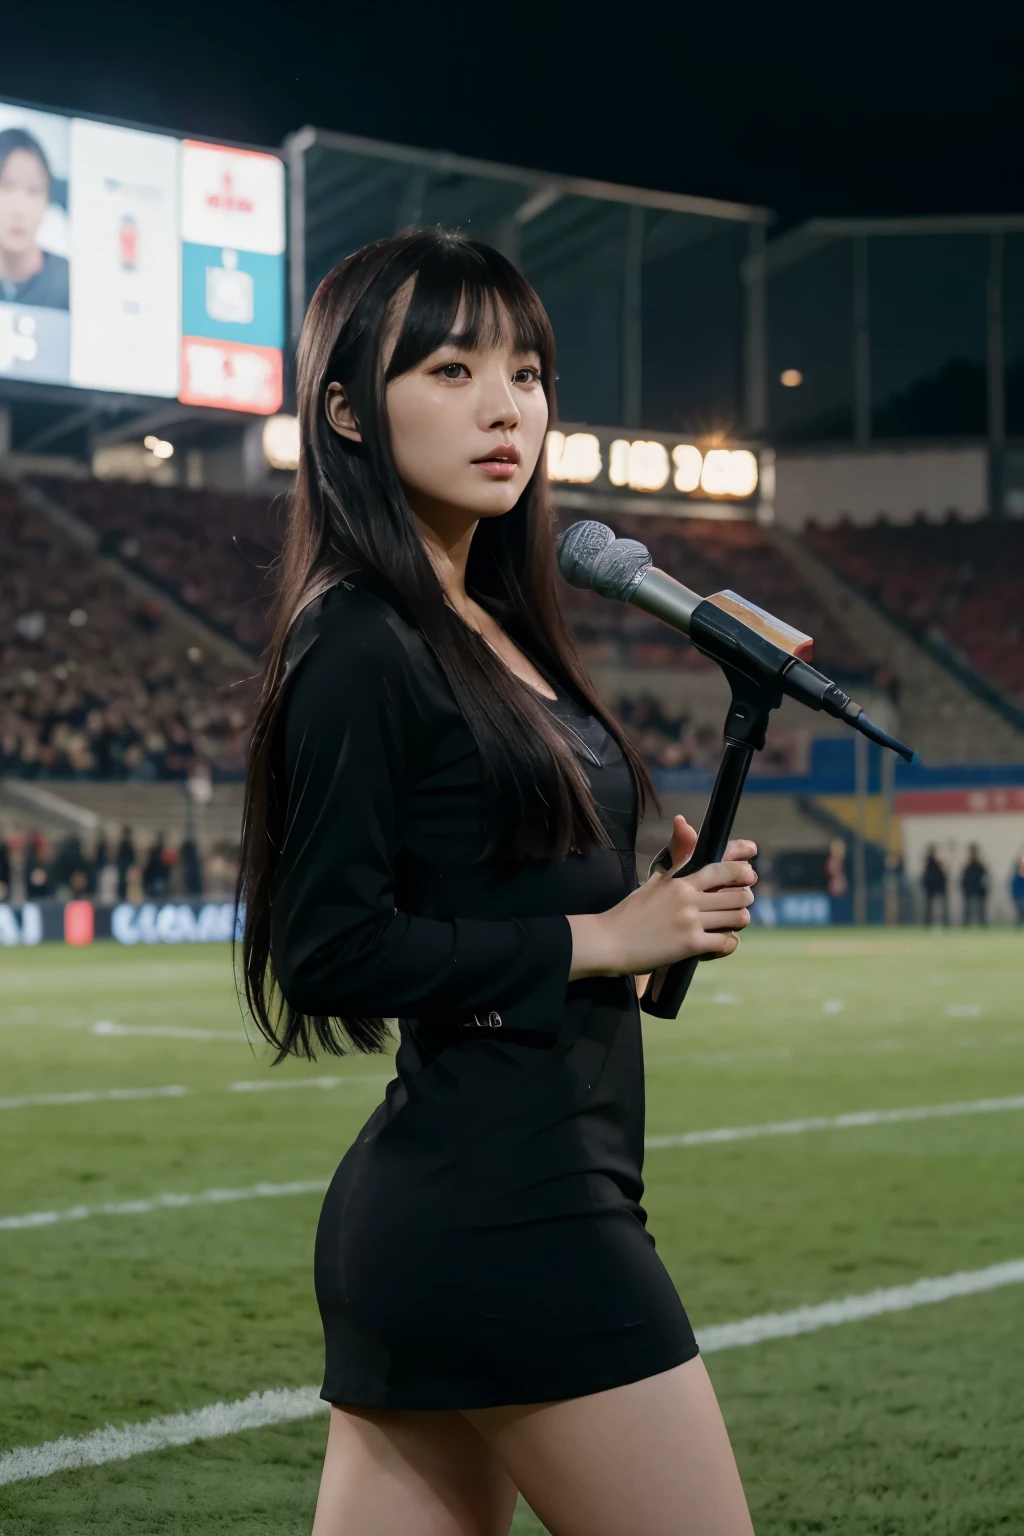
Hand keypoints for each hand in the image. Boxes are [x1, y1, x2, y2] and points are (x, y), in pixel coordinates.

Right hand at [570, 816, 756, 980]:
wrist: (607, 941)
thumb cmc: (629, 911)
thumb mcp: (654, 879)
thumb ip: (676, 856)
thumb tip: (683, 820)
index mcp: (680, 881)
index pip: (722, 869)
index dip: (742, 871)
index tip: (749, 874)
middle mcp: (688, 898)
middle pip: (738, 894)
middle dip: (744, 899)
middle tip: (739, 903)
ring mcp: (690, 922)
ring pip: (738, 918)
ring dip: (739, 921)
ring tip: (730, 923)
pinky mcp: (690, 946)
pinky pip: (726, 942)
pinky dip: (727, 944)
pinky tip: (718, 942)